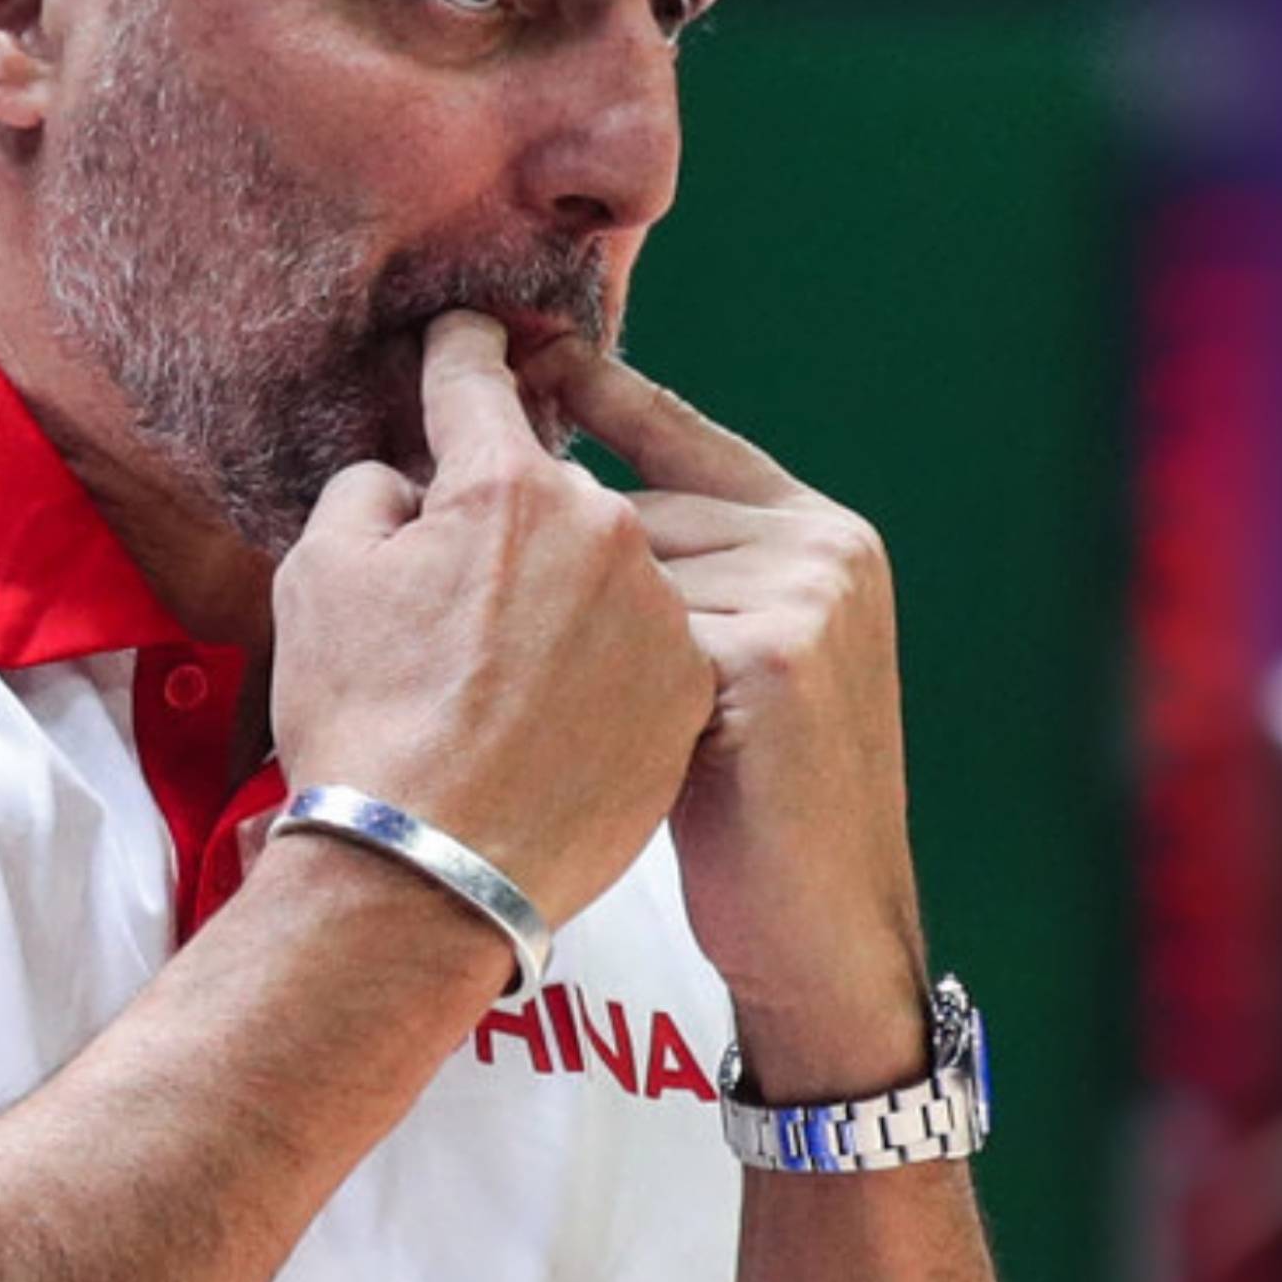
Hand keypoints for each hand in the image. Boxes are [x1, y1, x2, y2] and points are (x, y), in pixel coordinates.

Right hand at [271, 314, 715, 933]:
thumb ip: (370, 492)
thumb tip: (416, 477)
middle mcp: (606, 530)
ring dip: (562, 599)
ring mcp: (658, 612)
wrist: (429, 871)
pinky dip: (606, 665)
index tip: (474, 336)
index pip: (481, 381)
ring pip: (605, 573)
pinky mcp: (689, 689)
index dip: (466, 352)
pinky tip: (555, 713)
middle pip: (552, 493)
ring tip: (501, 678)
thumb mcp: (319, 577)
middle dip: (508, 520)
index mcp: (508, 484)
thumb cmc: (362, 723)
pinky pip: (644, 648)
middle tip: (457, 590)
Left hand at [530, 343, 927, 1097]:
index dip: (592, 393)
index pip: (681, 435)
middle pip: (630, 514)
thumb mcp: (739, 670)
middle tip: (454, 605)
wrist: (827, 929)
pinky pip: (629, 644)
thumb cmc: (761, 810)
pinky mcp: (772, 663)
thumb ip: (688, 587)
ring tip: (477, 688)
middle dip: (540, 557)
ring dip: (541, 628)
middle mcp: (820, 548)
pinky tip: (510, 720)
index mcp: (818, 529)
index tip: (512, 352)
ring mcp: (804, 599)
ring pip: (618, 578)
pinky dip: (565, 682)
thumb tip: (562, 516)